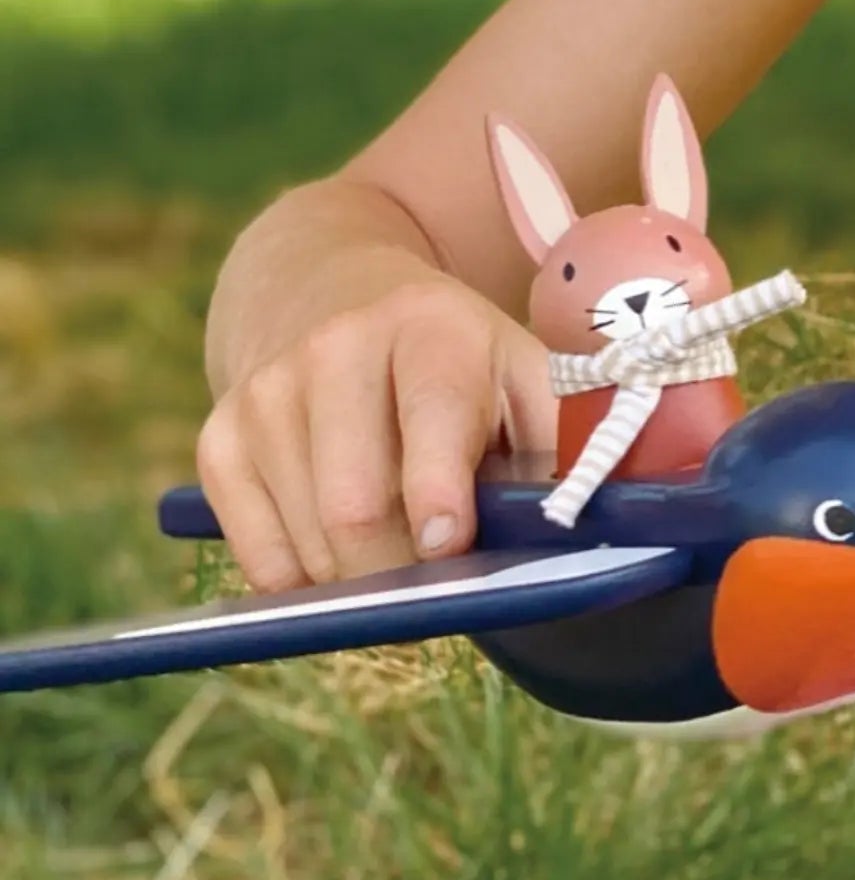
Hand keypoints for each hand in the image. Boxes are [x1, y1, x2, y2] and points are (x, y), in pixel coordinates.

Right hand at [194, 277, 557, 590]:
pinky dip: (305, 582)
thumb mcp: (525, 377)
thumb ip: (570, 448)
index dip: (437, 497)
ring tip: (399, 550)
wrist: (331, 293)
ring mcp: (266, 392)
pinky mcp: (219, 435)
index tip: (450, 547)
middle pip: (356, 508)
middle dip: (405, 573)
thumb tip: (610, 527)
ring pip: (310, 546)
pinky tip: (339, 544)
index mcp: (431, 327)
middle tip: (440, 585)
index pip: (429, 418)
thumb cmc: (459, 367)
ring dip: (363, 580)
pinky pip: (258, 557)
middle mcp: (336, 349)